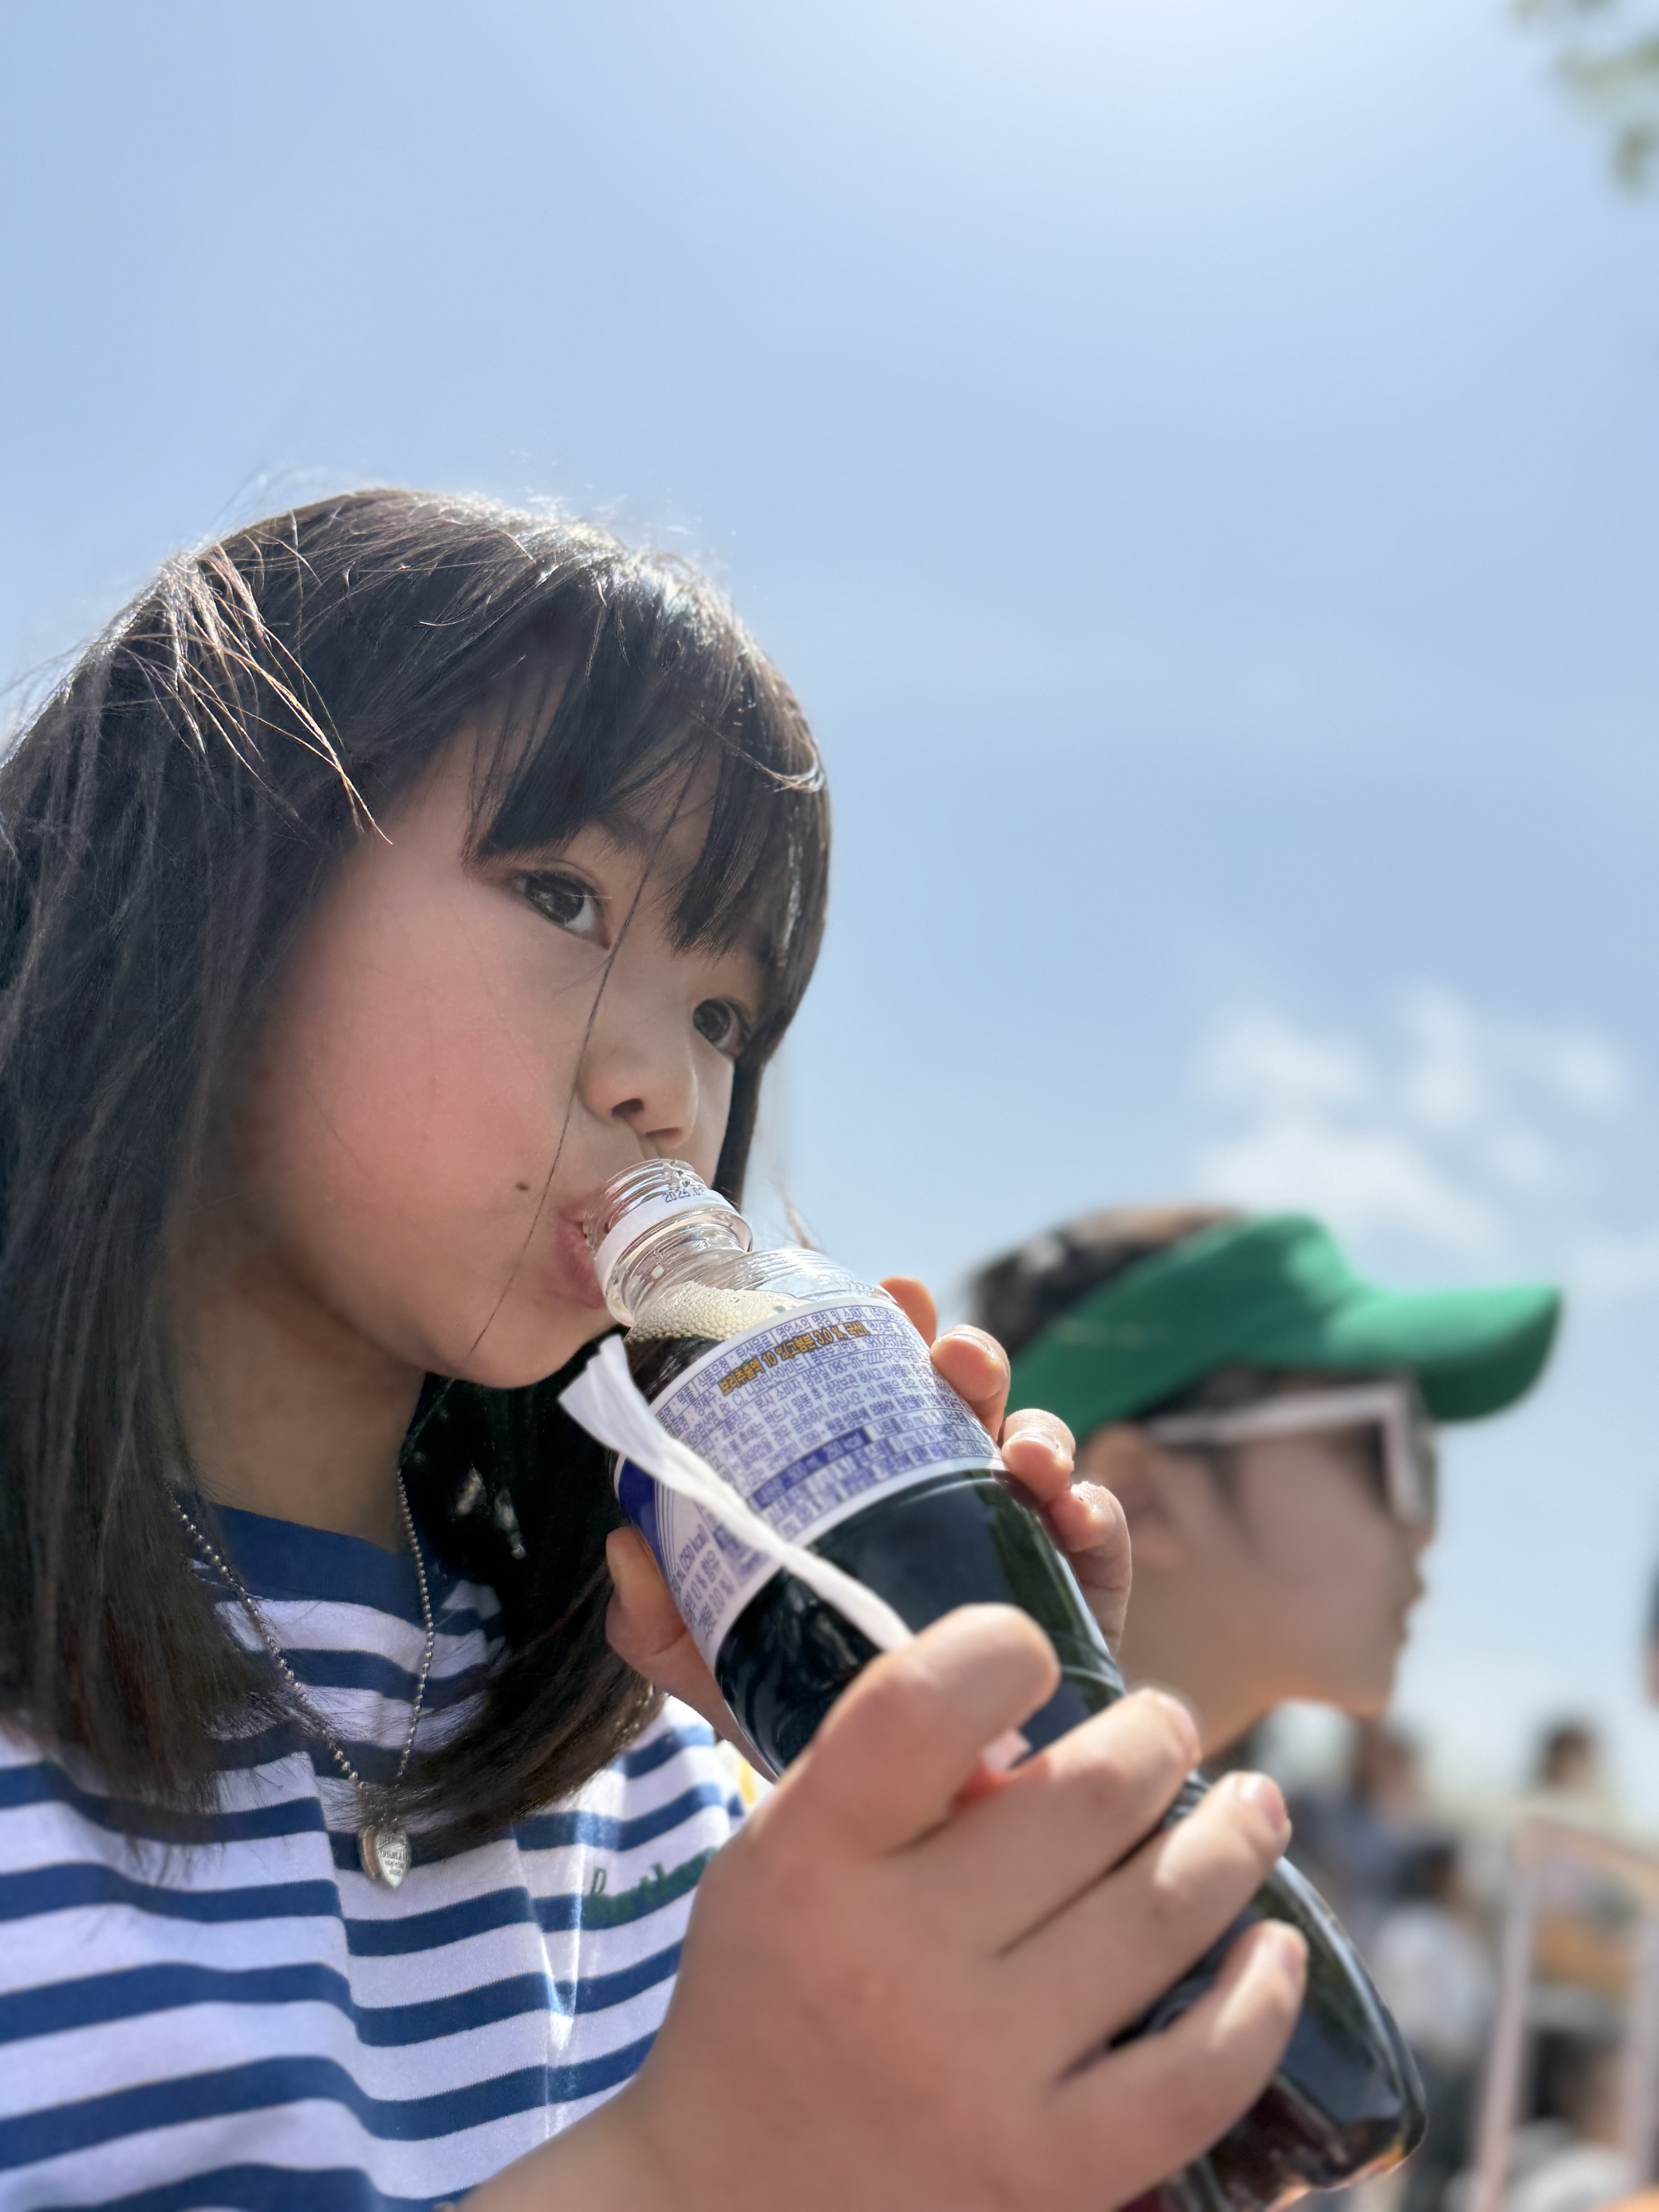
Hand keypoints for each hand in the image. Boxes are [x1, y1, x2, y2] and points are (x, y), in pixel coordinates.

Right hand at [474, 1608, 1305, 2211]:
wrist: (728, 2207)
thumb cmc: (774, 1995)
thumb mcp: (784, 1859)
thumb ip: (885, 1779)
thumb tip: (1039, 1726)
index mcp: (809, 1860)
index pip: (921, 1703)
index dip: (1000, 1646)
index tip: (1037, 1649)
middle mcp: (891, 1962)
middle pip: (1081, 1798)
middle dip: (1154, 1738)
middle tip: (1168, 1724)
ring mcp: (976, 2073)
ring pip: (1158, 1913)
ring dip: (1231, 1839)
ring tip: (1255, 1805)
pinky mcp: (1048, 2175)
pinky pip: (1198, 2072)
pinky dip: (1259, 1998)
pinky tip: (1277, 1946)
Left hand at [604, 1274, 1131, 1743]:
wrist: (909, 1819)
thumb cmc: (819, 1716)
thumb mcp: (724, 1667)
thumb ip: (663, 1619)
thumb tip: (622, 1543)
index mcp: (871, 1483)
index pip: (879, 1388)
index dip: (887, 1330)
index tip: (887, 1293)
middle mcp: (948, 1492)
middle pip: (966, 1400)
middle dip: (968, 1355)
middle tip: (950, 1354)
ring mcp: (1016, 1537)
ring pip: (1039, 1448)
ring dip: (1037, 1426)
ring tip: (1022, 1449)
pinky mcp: (1075, 1596)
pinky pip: (1096, 1536)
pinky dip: (1091, 1510)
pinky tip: (1071, 1510)